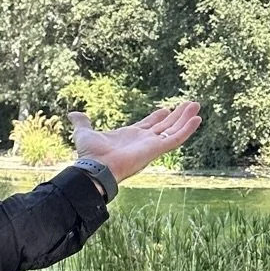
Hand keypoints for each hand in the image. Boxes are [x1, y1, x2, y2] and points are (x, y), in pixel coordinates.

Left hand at [66, 99, 200, 183]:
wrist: (95, 167)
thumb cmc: (90, 154)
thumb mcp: (84, 133)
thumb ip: (82, 123)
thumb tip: (72, 114)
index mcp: (130, 137)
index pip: (148, 125)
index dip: (158, 117)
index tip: (167, 109)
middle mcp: (143, 141)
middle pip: (164, 126)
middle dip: (177, 115)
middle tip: (190, 104)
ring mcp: (151, 145)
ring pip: (173, 129)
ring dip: (185, 118)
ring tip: (196, 105)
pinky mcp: (157, 149)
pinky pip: (176, 138)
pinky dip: (187, 129)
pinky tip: (197, 119)